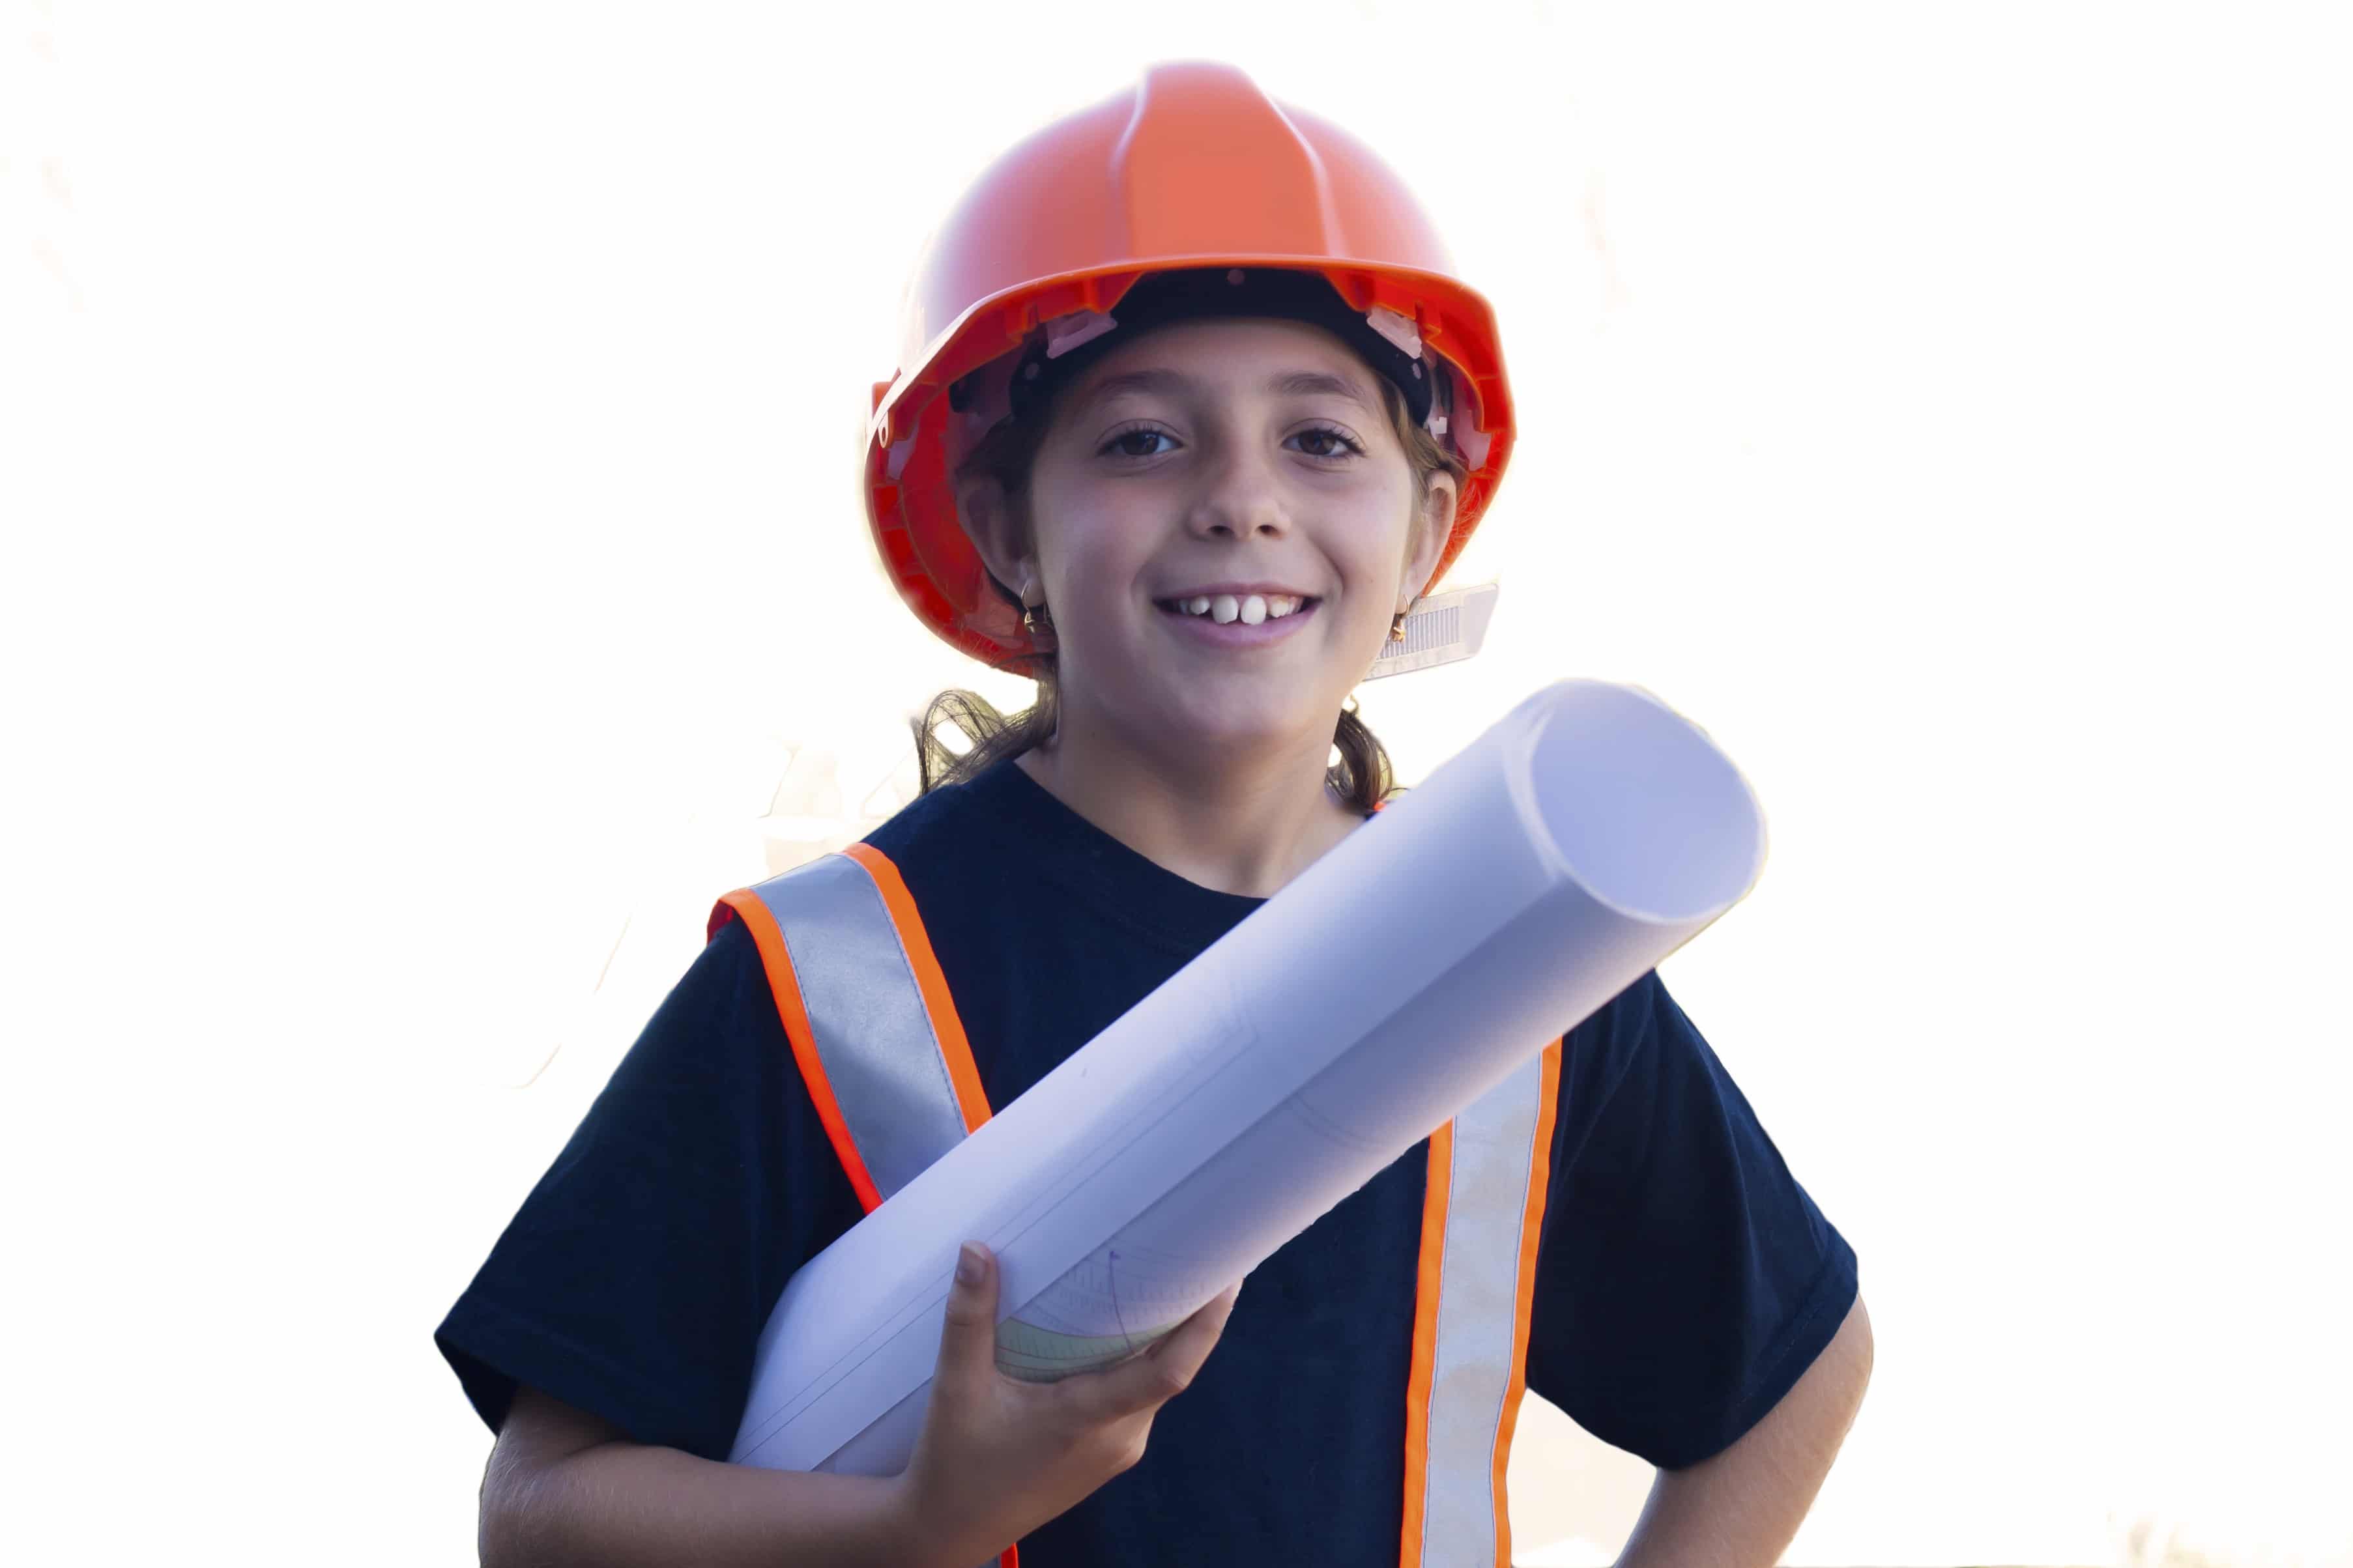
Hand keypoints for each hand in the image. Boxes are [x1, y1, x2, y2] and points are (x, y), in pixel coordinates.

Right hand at [890, 1241, 1239, 1567]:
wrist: (954, 1530)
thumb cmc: (955, 1462)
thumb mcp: (956, 1388)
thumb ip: (967, 1318)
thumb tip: (976, 1248)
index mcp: (1087, 1419)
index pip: (1169, 1372)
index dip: (1206, 1325)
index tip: (1228, 1278)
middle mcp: (1118, 1438)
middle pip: (1173, 1367)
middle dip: (1191, 1314)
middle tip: (1195, 1250)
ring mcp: (1119, 1449)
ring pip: (1158, 1382)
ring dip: (1166, 1336)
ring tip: (1163, 1275)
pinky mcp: (1111, 1453)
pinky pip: (1141, 1396)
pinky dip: (1142, 1359)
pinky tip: (1127, 1325)